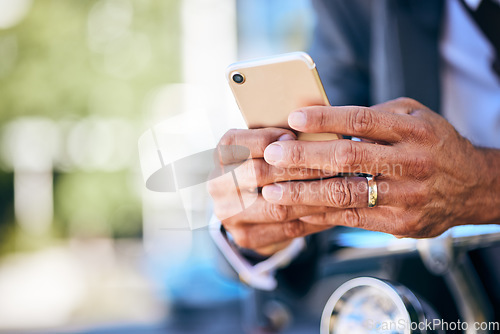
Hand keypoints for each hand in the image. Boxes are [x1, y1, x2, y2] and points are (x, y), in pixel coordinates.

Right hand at [208, 128, 335, 254]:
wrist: (248, 206)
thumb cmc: (264, 164)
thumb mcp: (264, 146)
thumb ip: (278, 137)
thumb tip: (310, 121)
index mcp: (221, 155)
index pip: (236, 142)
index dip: (265, 139)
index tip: (293, 136)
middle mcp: (218, 185)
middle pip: (257, 174)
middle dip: (297, 167)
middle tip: (331, 162)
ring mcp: (229, 214)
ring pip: (277, 206)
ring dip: (313, 196)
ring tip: (340, 186)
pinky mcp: (246, 236)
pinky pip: (287, 229)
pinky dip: (315, 218)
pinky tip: (334, 208)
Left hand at [262, 97, 495, 237]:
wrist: (472, 186)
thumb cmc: (433, 145)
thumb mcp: (414, 117)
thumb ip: (376, 116)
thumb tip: (326, 119)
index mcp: (412, 131)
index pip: (362, 121)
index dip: (326, 119)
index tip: (294, 118)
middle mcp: (410, 162)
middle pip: (349, 158)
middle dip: (305, 157)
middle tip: (272, 155)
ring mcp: (406, 196)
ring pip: (347, 194)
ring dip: (305, 193)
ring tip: (273, 190)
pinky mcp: (400, 223)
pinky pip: (353, 220)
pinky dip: (322, 215)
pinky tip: (297, 211)